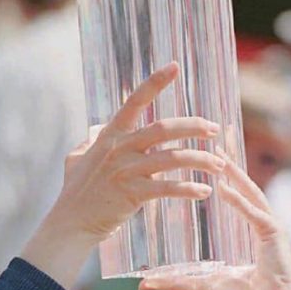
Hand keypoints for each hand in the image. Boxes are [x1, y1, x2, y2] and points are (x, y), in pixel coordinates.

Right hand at [23, 63, 225, 284]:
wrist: (71, 223)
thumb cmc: (75, 193)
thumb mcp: (76, 160)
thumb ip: (89, 143)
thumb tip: (96, 130)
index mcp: (109, 136)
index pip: (135, 101)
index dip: (155, 83)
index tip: (175, 66)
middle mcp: (119, 149)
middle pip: (164, 129)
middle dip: (194, 127)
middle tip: (214, 130)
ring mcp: (126, 171)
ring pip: (173, 158)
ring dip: (201, 160)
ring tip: (219, 165)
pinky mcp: (132, 193)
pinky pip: (168, 187)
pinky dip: (189, 189)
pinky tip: (204, 192)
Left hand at [138, 156, 290, 289]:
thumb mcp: (202, 287)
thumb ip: (175, 282)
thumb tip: (143, 284)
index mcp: (249, 232)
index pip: (237, 197)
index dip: (224, 178)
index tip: (208, 158)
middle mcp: (262, 225)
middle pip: (244, 188)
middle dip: (229, 165)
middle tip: (213, 141)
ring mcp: (271, 229)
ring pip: (252, 194)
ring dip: (235, 174)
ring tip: (219, 155)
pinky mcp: (275, 237)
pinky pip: (256, 214)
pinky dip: (241, 201)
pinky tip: (224, 189)